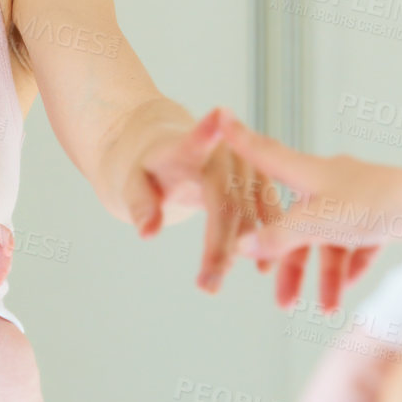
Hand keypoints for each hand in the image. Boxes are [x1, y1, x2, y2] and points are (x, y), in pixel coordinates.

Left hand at [125, 107, 281, 291]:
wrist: (171, 151)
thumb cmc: (149, 169)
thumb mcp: (133, 183)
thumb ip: (139, 205)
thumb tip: (147, 233)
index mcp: (190, 146)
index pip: (197, 140)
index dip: (207, 130)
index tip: (217, 114)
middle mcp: (226, 152)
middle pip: (226, 201)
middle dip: (219, 246)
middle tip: (207, 287)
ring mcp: (248, 166)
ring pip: (249, 213)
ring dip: (241, 251)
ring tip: (219, 283)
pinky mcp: (261, 181)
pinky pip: (268, 214)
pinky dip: (267, 240)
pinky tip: (265, 269)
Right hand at [211, 110, 385, 310]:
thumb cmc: (373, 205)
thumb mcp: (317, 223)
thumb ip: (279, 237)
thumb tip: (241, 246)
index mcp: (311, 172)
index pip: (267, 153)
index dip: (242, 140)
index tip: (221, 118)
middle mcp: (332, 181)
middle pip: (298, 222)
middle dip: (292, 264)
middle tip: (284, 302)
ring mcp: (358, 198)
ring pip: (330, 240)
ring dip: (326, 276)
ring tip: (326, 308)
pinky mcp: (382, 215)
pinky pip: (358, 244)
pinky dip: (351, 266)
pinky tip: (349, 289)